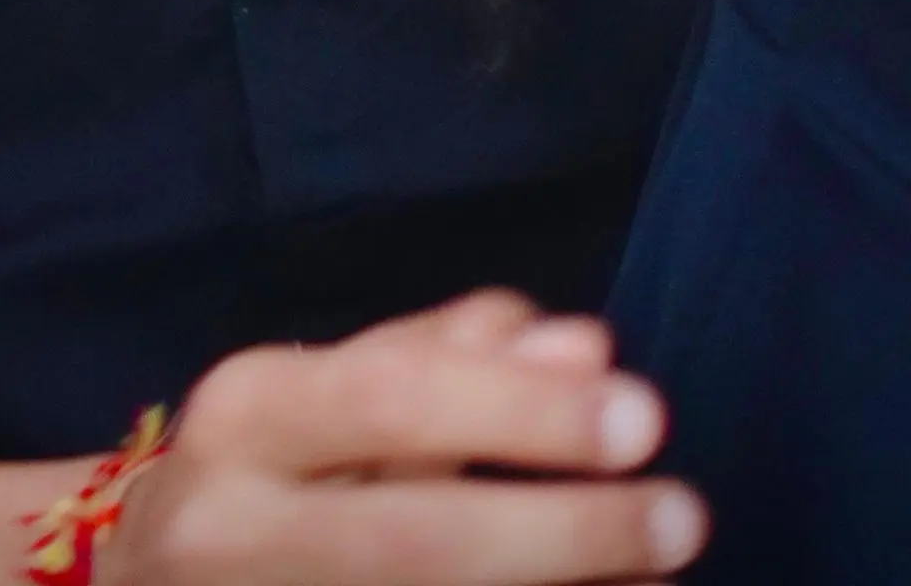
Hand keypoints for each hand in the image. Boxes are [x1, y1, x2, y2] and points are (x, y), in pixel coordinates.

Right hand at [99, 293, 704, 584]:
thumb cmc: (266, 466)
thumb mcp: (333, 386)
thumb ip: (455, 361)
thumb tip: (587, 348)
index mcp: (247, 411)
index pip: (394, 401)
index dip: (521, 412)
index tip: (645, 419)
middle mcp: (227, 522)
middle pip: (411, 540)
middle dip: (558, 533)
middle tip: (684, 518)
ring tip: (648, 572)